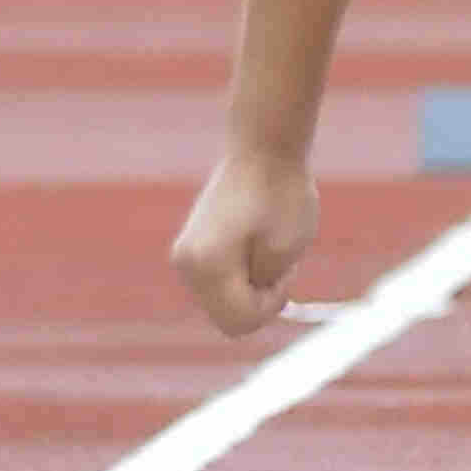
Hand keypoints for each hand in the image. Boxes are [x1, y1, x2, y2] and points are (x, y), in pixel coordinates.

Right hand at [173, 138, 319, 338]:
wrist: (264, 149)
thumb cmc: (282, 194)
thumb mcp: (285, 252)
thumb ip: (264, 288)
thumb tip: (249, 303)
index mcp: (207, 265)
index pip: (240, 322)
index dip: (270, 307)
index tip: (285, 274)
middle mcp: (186, 263)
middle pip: (226, 317)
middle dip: (257, 301)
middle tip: (277, 261)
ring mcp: (184, 255)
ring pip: (221, 302)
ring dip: (249, 287)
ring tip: (265, 247)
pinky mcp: (191, 246)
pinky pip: (218, 283)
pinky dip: (239, 275)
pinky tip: (252, 243)